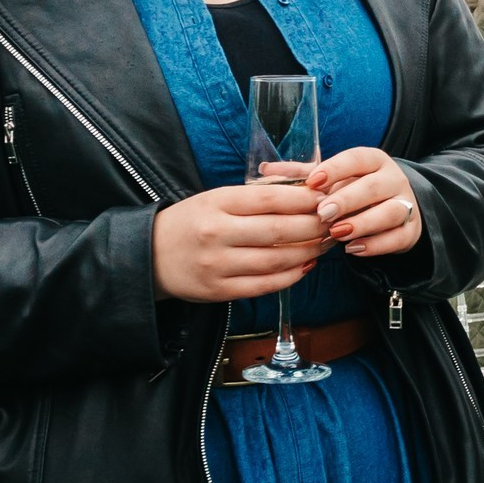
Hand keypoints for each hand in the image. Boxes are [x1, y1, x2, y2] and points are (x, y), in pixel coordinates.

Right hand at [151, 184, 329, 302]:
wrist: (149, 255)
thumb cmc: (192, 221)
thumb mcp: (216, 198)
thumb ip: (256, 196)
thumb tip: (307, 192)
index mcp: (216, 203)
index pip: (270, 199)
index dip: (305, 200)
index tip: (326, 199)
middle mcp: (216, 233)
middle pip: (278, 231)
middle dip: (314, 227)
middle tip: (334, 223)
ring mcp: (217, 265)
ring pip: (276, 261)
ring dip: (308, 252)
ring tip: (325, 244)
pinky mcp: (219, 290)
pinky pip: (264, 285)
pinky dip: (290, 277)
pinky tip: (305, 265)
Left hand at [303, 146, 425, 259]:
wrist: (390, 211)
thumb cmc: (353, 191)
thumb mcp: (330, 180)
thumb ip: (300, 175)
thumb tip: (265, 168)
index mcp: (373, 161)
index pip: (358, 158)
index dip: (336, 168)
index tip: (313, 182)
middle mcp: (394, 179)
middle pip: (374, 186)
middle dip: (347, 200)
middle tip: (322, 213)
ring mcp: (406, 204)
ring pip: (392, 211)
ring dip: (363, 223)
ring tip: (338, 234)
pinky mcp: (411, 230)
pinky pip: (398, 237)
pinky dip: (376, 245)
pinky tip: (353, 249)